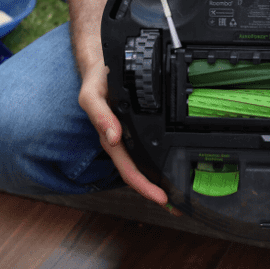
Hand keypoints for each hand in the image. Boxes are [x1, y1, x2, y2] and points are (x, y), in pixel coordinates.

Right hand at [77, 57, 180, 214]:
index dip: (143, 185)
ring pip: (142, 164)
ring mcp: (127, 135)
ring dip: (157, 181)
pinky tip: (169, 169)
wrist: (101, 63)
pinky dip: (157, 162)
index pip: (128, 168)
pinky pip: (145, 150)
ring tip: (177, 196)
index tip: (160, 197)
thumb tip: (113, 137)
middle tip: (177, 205)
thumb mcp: (92, 93)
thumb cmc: (97, 79)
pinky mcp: (134, 128)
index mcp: (110, 135)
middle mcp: (119, 139)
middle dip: (155, 191)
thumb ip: (100, 114)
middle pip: (138, 173)